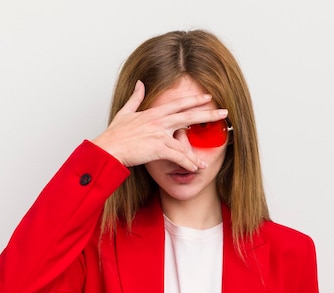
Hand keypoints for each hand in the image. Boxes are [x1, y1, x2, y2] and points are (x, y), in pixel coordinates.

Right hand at [92, 80, 227, 170]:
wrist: (108, 148)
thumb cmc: (114, 134)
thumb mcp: (125, 112)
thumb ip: (135, 98)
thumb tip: (140, 83)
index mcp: (153, 113)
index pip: (178, 104)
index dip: (194, 100)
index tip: (208, 98)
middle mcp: (159, 121)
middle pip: (189, 115)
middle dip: (208, 114)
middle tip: (224, 113)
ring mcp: (159, 134)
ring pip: (185, 143)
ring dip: (196, 156)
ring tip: (206, 163)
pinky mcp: (158, 147)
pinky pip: (178, 156)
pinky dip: (187, 163)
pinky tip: (195, 169)